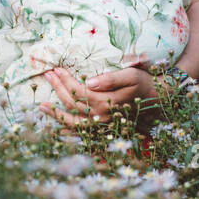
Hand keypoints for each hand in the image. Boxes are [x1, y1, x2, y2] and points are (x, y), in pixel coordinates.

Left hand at [31, 63, 160, 129]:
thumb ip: (110, 79)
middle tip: (47, 75)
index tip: (56, 68)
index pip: (79, 92)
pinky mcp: (102, 126)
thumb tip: (89, 82)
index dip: (66, 81)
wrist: (156, 98)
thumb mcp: (130, 75)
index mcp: (107, 103)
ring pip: (74, 122)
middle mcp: (102, 117)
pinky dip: (68, 127)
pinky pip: (82, 130)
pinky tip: (57, 123)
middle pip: (73, 105)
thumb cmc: (142, 83)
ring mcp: (102, 124)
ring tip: (42, 106)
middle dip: (58, 89)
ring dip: (57, 113)